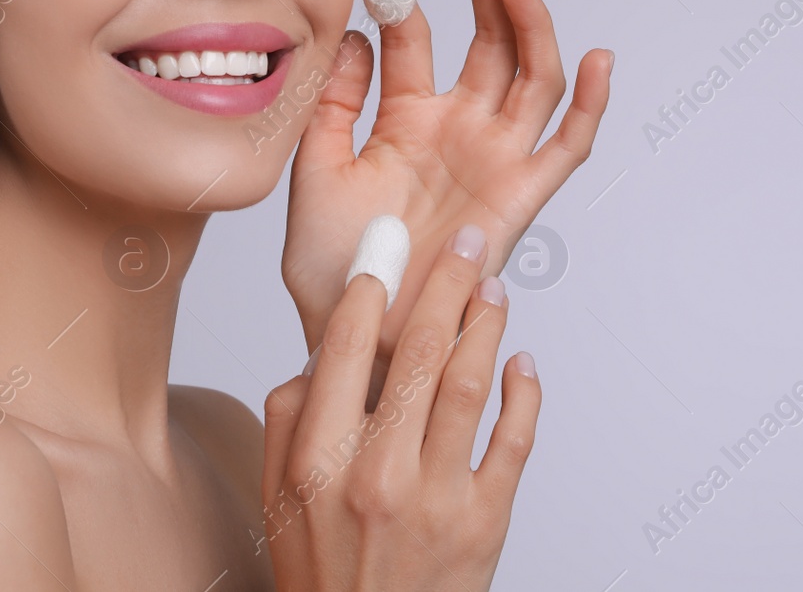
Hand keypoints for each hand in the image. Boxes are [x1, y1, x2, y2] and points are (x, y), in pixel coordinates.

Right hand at [261, 225, 537, 590]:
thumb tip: (323, 353)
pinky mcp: (485, 523)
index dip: (371, 288)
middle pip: (418, 352)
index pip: (346, 347)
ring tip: (493, 287)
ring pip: (469, 384)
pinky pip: (514, 441)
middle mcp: (377, 474)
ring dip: (486, 325)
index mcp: (319, 460)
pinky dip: (523, 392)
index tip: (387, 251)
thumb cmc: (323, 574)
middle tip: (463, 244)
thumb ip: (290, 419)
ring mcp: (437, 498)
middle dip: (444, 283)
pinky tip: (521, 362)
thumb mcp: (278, 497)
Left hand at [282, 0, 612, 366]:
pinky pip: (568, 145)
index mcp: (406, 120)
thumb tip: (354, 35)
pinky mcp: (523, 195)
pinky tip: (597, 58)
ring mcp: (493, 158)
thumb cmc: (332, 266)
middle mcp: (457, 130)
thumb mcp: (316, 169)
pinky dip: (591, 104)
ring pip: (529, 75)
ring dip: (529, 23)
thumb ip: (334, 102)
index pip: (416, 40)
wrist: (354, 332)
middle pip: (488, 41)